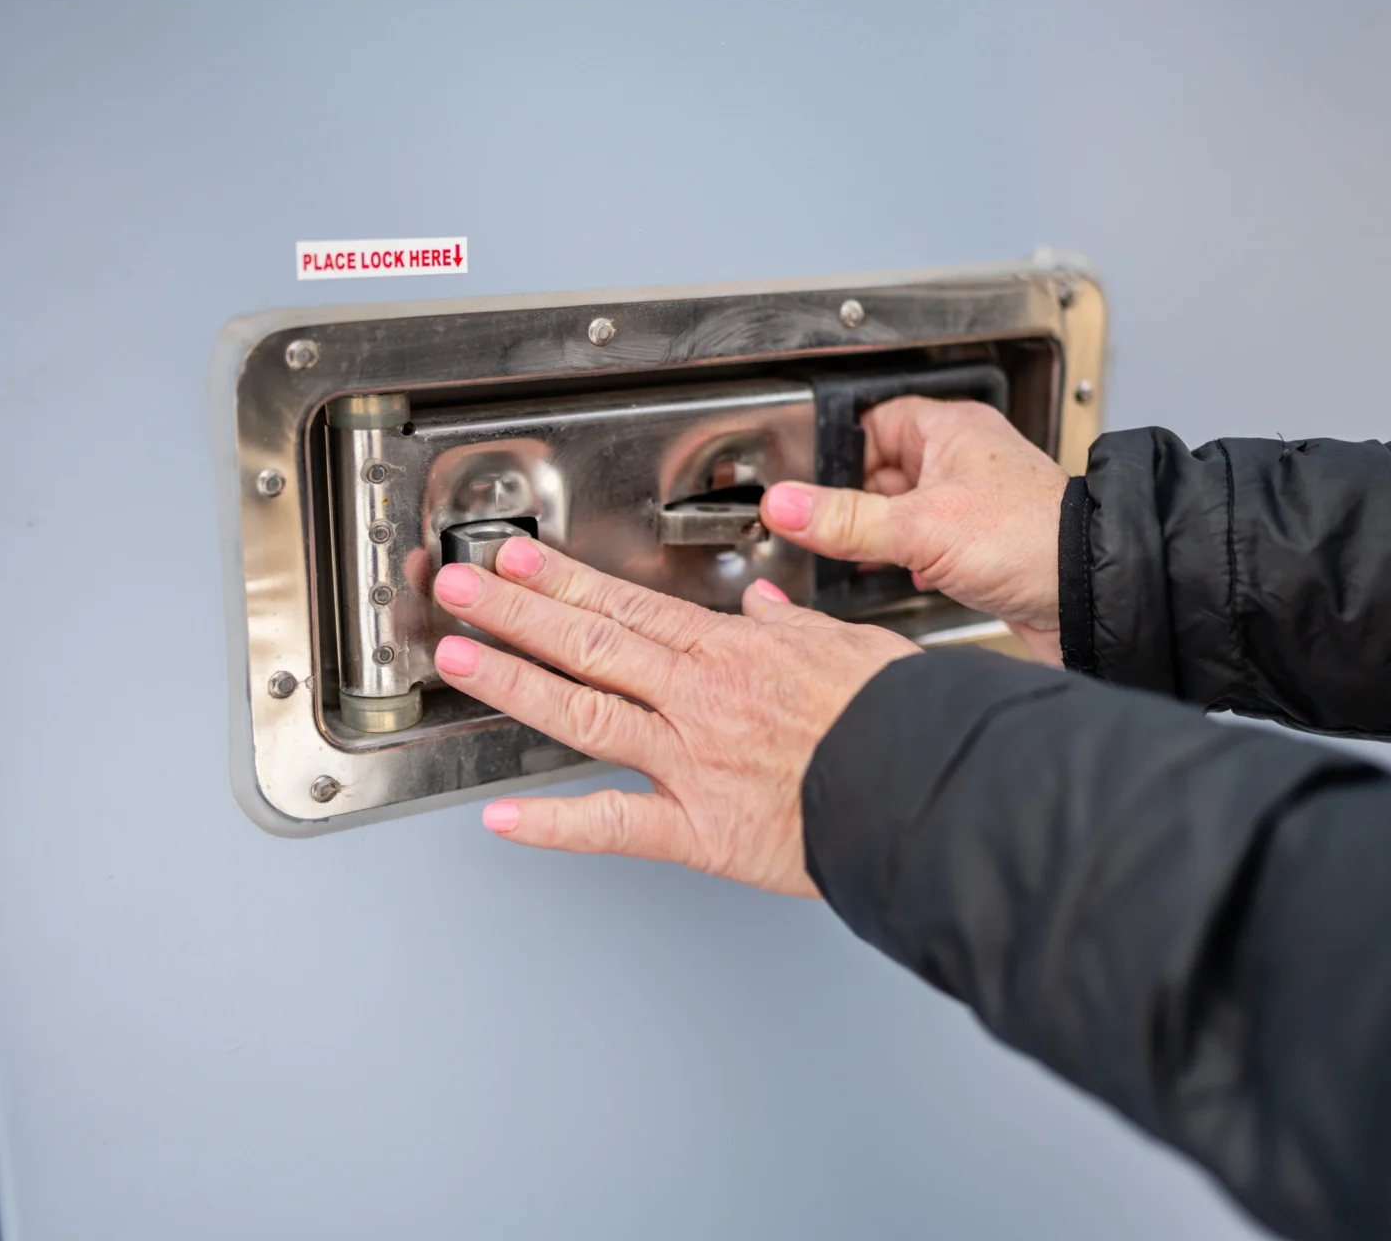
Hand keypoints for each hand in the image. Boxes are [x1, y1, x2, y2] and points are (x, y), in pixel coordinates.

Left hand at [431, 537, 920, 895]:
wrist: (931, 787)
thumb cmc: (901, 721)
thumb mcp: (851, 648)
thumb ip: (794, 629)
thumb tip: (765, 608)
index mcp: (734, 653)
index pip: (629, 606)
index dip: (563, 581)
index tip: (517, 561)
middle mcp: (700, 699)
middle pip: (591, 643)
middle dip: (517, 612)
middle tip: (459, 589)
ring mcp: (692, 762)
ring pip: (585, 714)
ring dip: (516, 683)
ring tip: (460, 659)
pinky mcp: (701, 830)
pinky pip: (617, 825)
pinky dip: (557, 826)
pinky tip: (503, 819)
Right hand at [757, 396, 1068, 663]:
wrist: (1090, 595)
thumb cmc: (1032, 539)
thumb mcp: (919, 527)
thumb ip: (845, 519)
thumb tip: (783, 505)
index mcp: (951, 430)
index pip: (875, 421)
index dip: (838, 449)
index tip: (807, 477)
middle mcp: (964, 461)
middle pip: (884, 469)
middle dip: (855, 500)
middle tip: (828, 523)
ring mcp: (974, 503)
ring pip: (905, 510)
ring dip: (882, 533)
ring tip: (864, 552)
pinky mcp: (982, 544)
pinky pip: (927, 543)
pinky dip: (909, 559)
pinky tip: (904, 574)